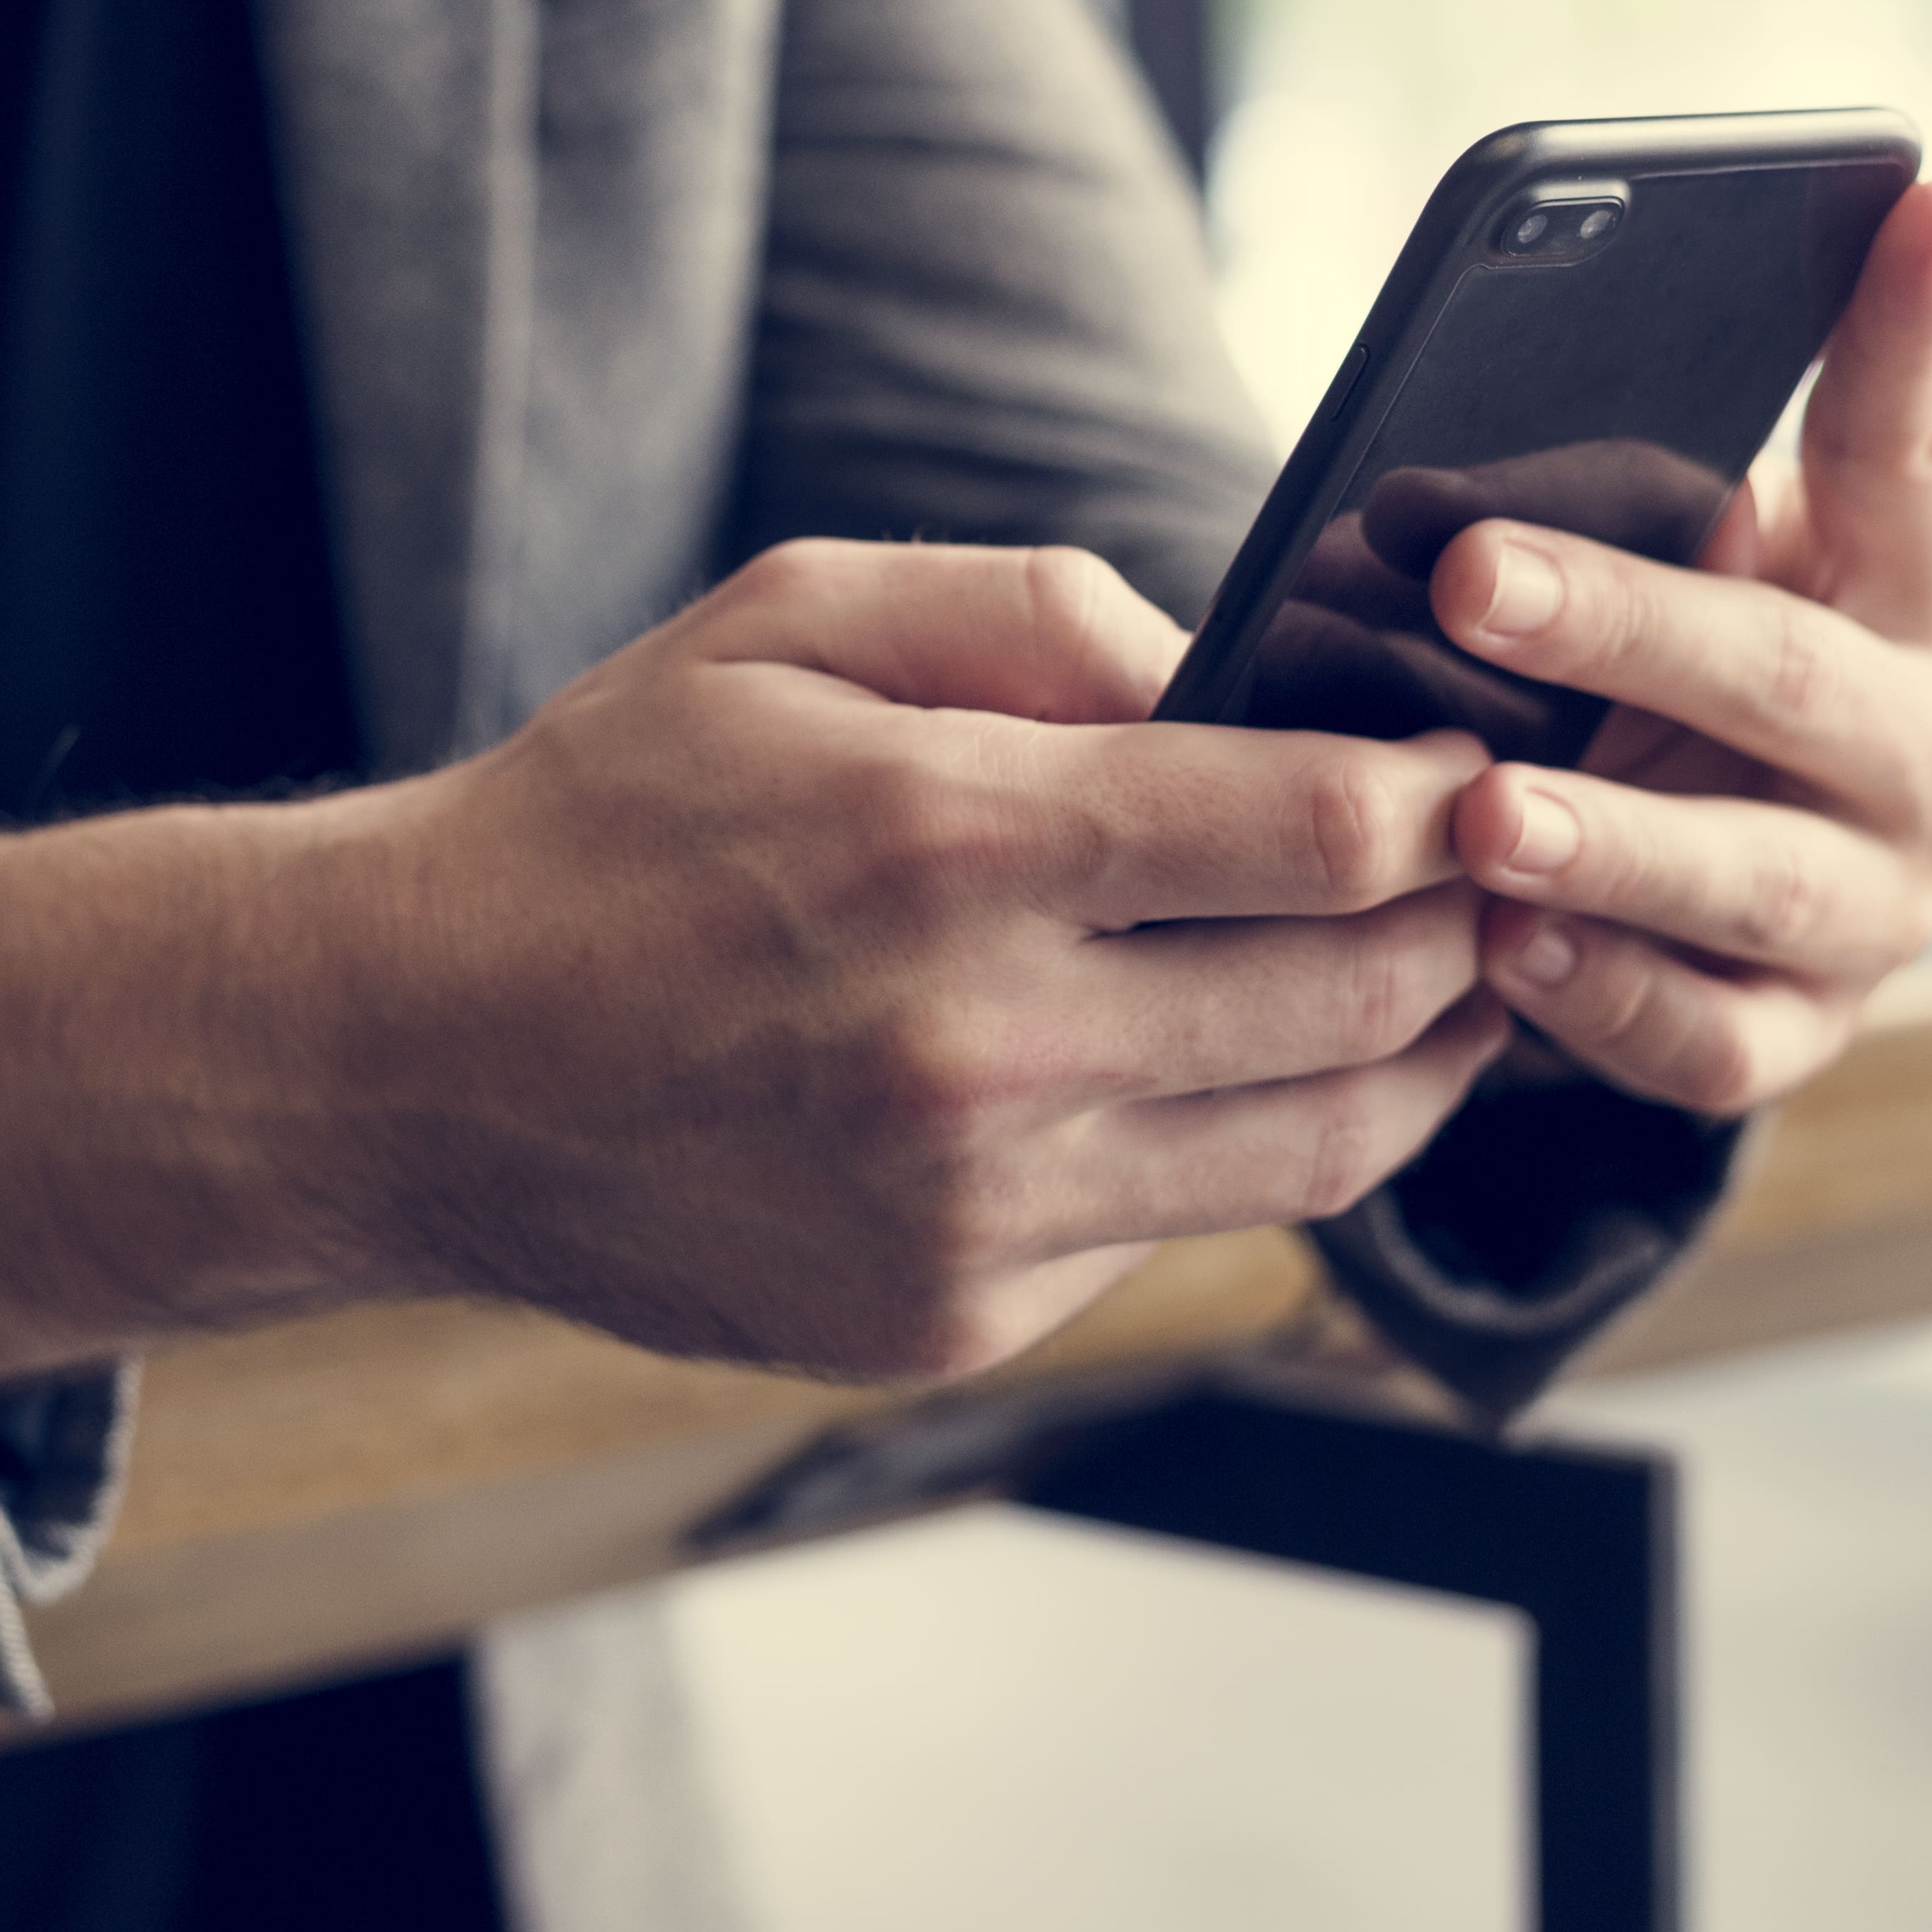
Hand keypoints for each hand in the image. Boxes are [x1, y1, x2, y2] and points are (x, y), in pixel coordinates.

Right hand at [0, 542, 1512, 1387]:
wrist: (409, 1056)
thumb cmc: (603, 815)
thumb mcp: (785, 621)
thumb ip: (1029, 615)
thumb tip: (1231, 669)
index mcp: (945, 843)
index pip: (1312, 830)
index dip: (1450, 800)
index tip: (1496, 770)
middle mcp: (974, 1046)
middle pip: (1355, 997)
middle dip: (1476, 926)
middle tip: (1522, 873)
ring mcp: (965, 1209)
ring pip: (1310, 1148)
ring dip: (1423, 1063)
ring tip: (1458, 987)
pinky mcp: (943, 1317)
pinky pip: (1170, 1231)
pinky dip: (1241, 1149)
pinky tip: (1248, 1072)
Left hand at [1425, 180, 1931, 1114]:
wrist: (1722, 870)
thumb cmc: (1703, 650)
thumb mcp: (1729, 529)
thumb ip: (1744, 422)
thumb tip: (1831, 212)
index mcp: (1922, 587)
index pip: (1912, 441)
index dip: (1911, 326)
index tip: (1920, 194)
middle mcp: (1929, 749)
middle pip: (1786, 680)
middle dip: (1623, 628)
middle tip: (1472, 578)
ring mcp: (1875, 906)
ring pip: (1752, 879)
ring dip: (1612, 845)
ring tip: (1483, 815)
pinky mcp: (1798, 1031)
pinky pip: (1707, 1041)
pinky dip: (1604, 999)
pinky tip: (1502, 952)